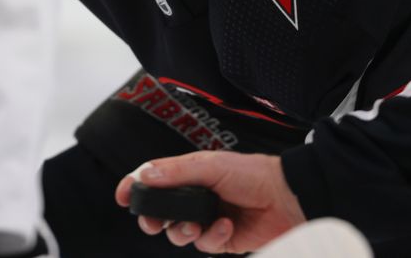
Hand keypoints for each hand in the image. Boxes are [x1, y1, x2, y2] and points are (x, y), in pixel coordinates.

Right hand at [115, 151, 305, 254]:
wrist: (288, 198)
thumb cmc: (253, 173)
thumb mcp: (211, 166)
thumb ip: (177, 171)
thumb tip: (144, 174)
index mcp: (190, 174)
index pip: (154, 179)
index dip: (135, 186)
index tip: (122, 195)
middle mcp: (195, 197)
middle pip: (160, 212)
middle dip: (152, 219)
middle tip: (153, 222)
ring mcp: (207, 219)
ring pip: (177, 233)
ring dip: (181, 231)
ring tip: (195, 225)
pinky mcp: (222, 240)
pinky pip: (204, 245)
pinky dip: (212, 237)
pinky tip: (226, 227)